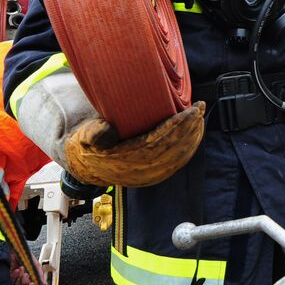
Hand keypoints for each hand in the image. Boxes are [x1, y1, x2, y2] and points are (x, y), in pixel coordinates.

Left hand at [10, 247, 41, 284]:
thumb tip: (44, 283)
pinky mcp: (12, 275)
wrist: (18, 250)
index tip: (33, 284)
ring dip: (20, 276)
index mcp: (33, 276)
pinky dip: (15, 275)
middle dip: (26, 282)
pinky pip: (13, 279)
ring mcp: (19, 277)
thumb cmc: (27, 256)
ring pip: (18, 284)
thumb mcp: (36, 264)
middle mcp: (26, 278)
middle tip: (26, 274)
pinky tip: (17, 269)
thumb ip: (40, 274)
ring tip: (22, 268)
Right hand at [63, 102, 205, 187]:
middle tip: (199, 108)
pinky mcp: (156, 174)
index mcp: (126, 161)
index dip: (176, 127)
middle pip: (173, 150)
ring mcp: (150, 175)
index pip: (158, 143)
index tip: (188, 112)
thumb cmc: (88, 146)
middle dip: (190, 129)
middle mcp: (142, 172)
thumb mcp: (84, 137)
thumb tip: (106, 128)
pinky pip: (177, 162)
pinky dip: (190, 146)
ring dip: (193, 137)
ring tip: (200, 116)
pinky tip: (196, 132)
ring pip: (178, 157)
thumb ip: (93, 133)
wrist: (87, 166)